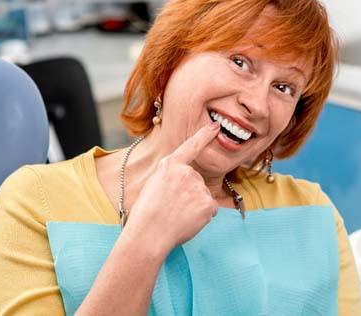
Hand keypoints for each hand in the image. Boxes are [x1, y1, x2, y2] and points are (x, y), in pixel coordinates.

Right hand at [122, 123, 219, 254]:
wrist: (148, 234)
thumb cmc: (145, 214)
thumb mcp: (153, 185)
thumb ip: (171, 178)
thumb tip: (184, 186)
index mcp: (170, 165)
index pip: (191, 146)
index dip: (204, 135)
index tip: (215, 127)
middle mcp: (186, 172)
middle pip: (196, 181)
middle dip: (188, 193)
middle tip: (172, 208)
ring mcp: (198, 187)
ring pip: (202, 196)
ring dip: (194, 206)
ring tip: (176, 216)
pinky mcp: (208, 203)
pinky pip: (210, 209)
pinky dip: (202, 217)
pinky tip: (187, 222)